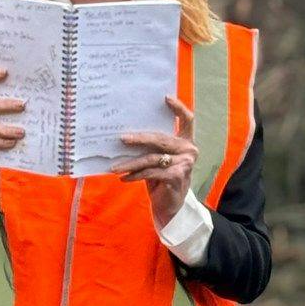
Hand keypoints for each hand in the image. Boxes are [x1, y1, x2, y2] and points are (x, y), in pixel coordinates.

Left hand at [113, 95, 197, 226]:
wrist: (170, 207)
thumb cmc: (161, 179)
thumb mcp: (158, 160)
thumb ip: (152, 147)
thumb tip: (126, 135)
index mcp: (186, 142)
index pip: (187, 120)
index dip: (178, 108)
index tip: (165, 98)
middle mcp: (189, 150)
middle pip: (161, 138)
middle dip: (139, 138)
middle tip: (121, 139)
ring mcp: (185, 164)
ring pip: (152, 158)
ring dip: (131, 163)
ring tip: (115, 167)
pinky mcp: (177, 177)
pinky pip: (151, 173)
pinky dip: (135, 175)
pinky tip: (123, 178)